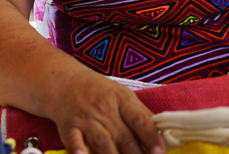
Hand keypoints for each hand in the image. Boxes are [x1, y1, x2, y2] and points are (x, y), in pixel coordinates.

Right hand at [49, 68, 164, 153]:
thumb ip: (141, 116)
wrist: (65, 82)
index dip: (151, 138)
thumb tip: (163, 138)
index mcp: (123, 100)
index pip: (140, 120)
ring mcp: (86, 119)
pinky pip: (74, 141)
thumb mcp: (123, 97)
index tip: (160, 153)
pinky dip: (79, 151)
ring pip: (103, 142)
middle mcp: (105, 110)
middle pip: (124, 137)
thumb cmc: (100, 93)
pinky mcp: (69, 128)